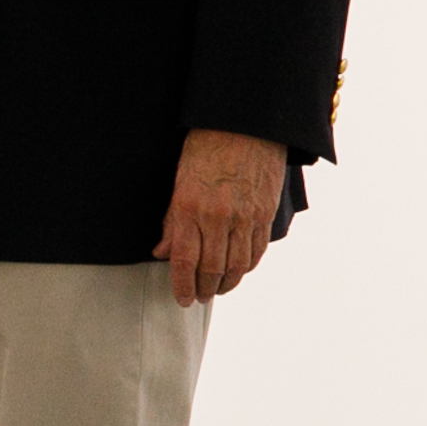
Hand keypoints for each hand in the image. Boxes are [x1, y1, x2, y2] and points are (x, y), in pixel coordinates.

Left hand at [154, 127, 284, 304]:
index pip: (184, 261)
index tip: (181, 299)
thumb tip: (161, 252)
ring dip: (227, 283)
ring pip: (237, 265)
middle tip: (198, 297)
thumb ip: (172, 220)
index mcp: (189, 209)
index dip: (182, 285)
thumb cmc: (204, 149)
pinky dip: (248, 266)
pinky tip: (240, 271)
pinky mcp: (265, 213)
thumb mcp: (178, 182)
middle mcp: (217, 217)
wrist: (245, 126)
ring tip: (217, 289)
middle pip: (211, 268)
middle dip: (203, 289)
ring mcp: (244, 217)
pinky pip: (257, 250)